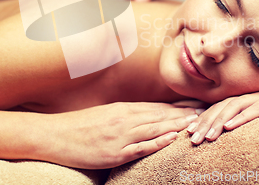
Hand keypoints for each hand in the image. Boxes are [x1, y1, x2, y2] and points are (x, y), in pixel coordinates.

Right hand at [39, 102, 199, 168]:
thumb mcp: (104, 115)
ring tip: (196, 122)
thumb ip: (124, 115)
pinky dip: (157, 142)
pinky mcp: (113, 152)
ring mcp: (119, 136)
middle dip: (183, 114)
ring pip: (154, 128)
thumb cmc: (78, 126)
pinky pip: (139, 147)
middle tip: (205, 111)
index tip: (194, 106)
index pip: (156, 107)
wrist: (53, 135)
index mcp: (122, 109)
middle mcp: (124, 119)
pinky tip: (171, 138)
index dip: (177, 107)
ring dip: (176, 125)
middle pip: (159, 115)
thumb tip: (142, 117)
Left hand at [186, 79, 258, 144]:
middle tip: (192, 139)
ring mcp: (257, 98)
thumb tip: (228, 131)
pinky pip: (253, 110)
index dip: (201, 120)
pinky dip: (240, 118)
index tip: (188, 133)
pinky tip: (230, 127)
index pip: (215, 109)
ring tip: (207, 137)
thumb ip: (244, 117)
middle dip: (204, 124)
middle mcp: (245, 97)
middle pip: (219, 109)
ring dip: (218, 123)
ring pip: (232, 110)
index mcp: (240, 99)